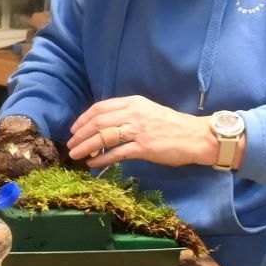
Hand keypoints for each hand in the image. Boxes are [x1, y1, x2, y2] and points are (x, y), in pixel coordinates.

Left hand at [67, 96, 218, 169]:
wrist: (196, 136)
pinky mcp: (143, 147)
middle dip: (80, 134)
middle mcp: (133, 113)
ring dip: (85, 146)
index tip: (74, 128)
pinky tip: (92, 164)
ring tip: (75, 154)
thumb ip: (128, 114)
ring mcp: (138, 130)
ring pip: (103, 136)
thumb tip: (105, 125)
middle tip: (70, 144)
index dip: (83, 118)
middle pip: (98, 122)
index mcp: (134, 102)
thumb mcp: (148, 111)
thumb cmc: (172, 125)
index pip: (100, 107)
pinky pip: (116, 153)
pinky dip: (101, 159)